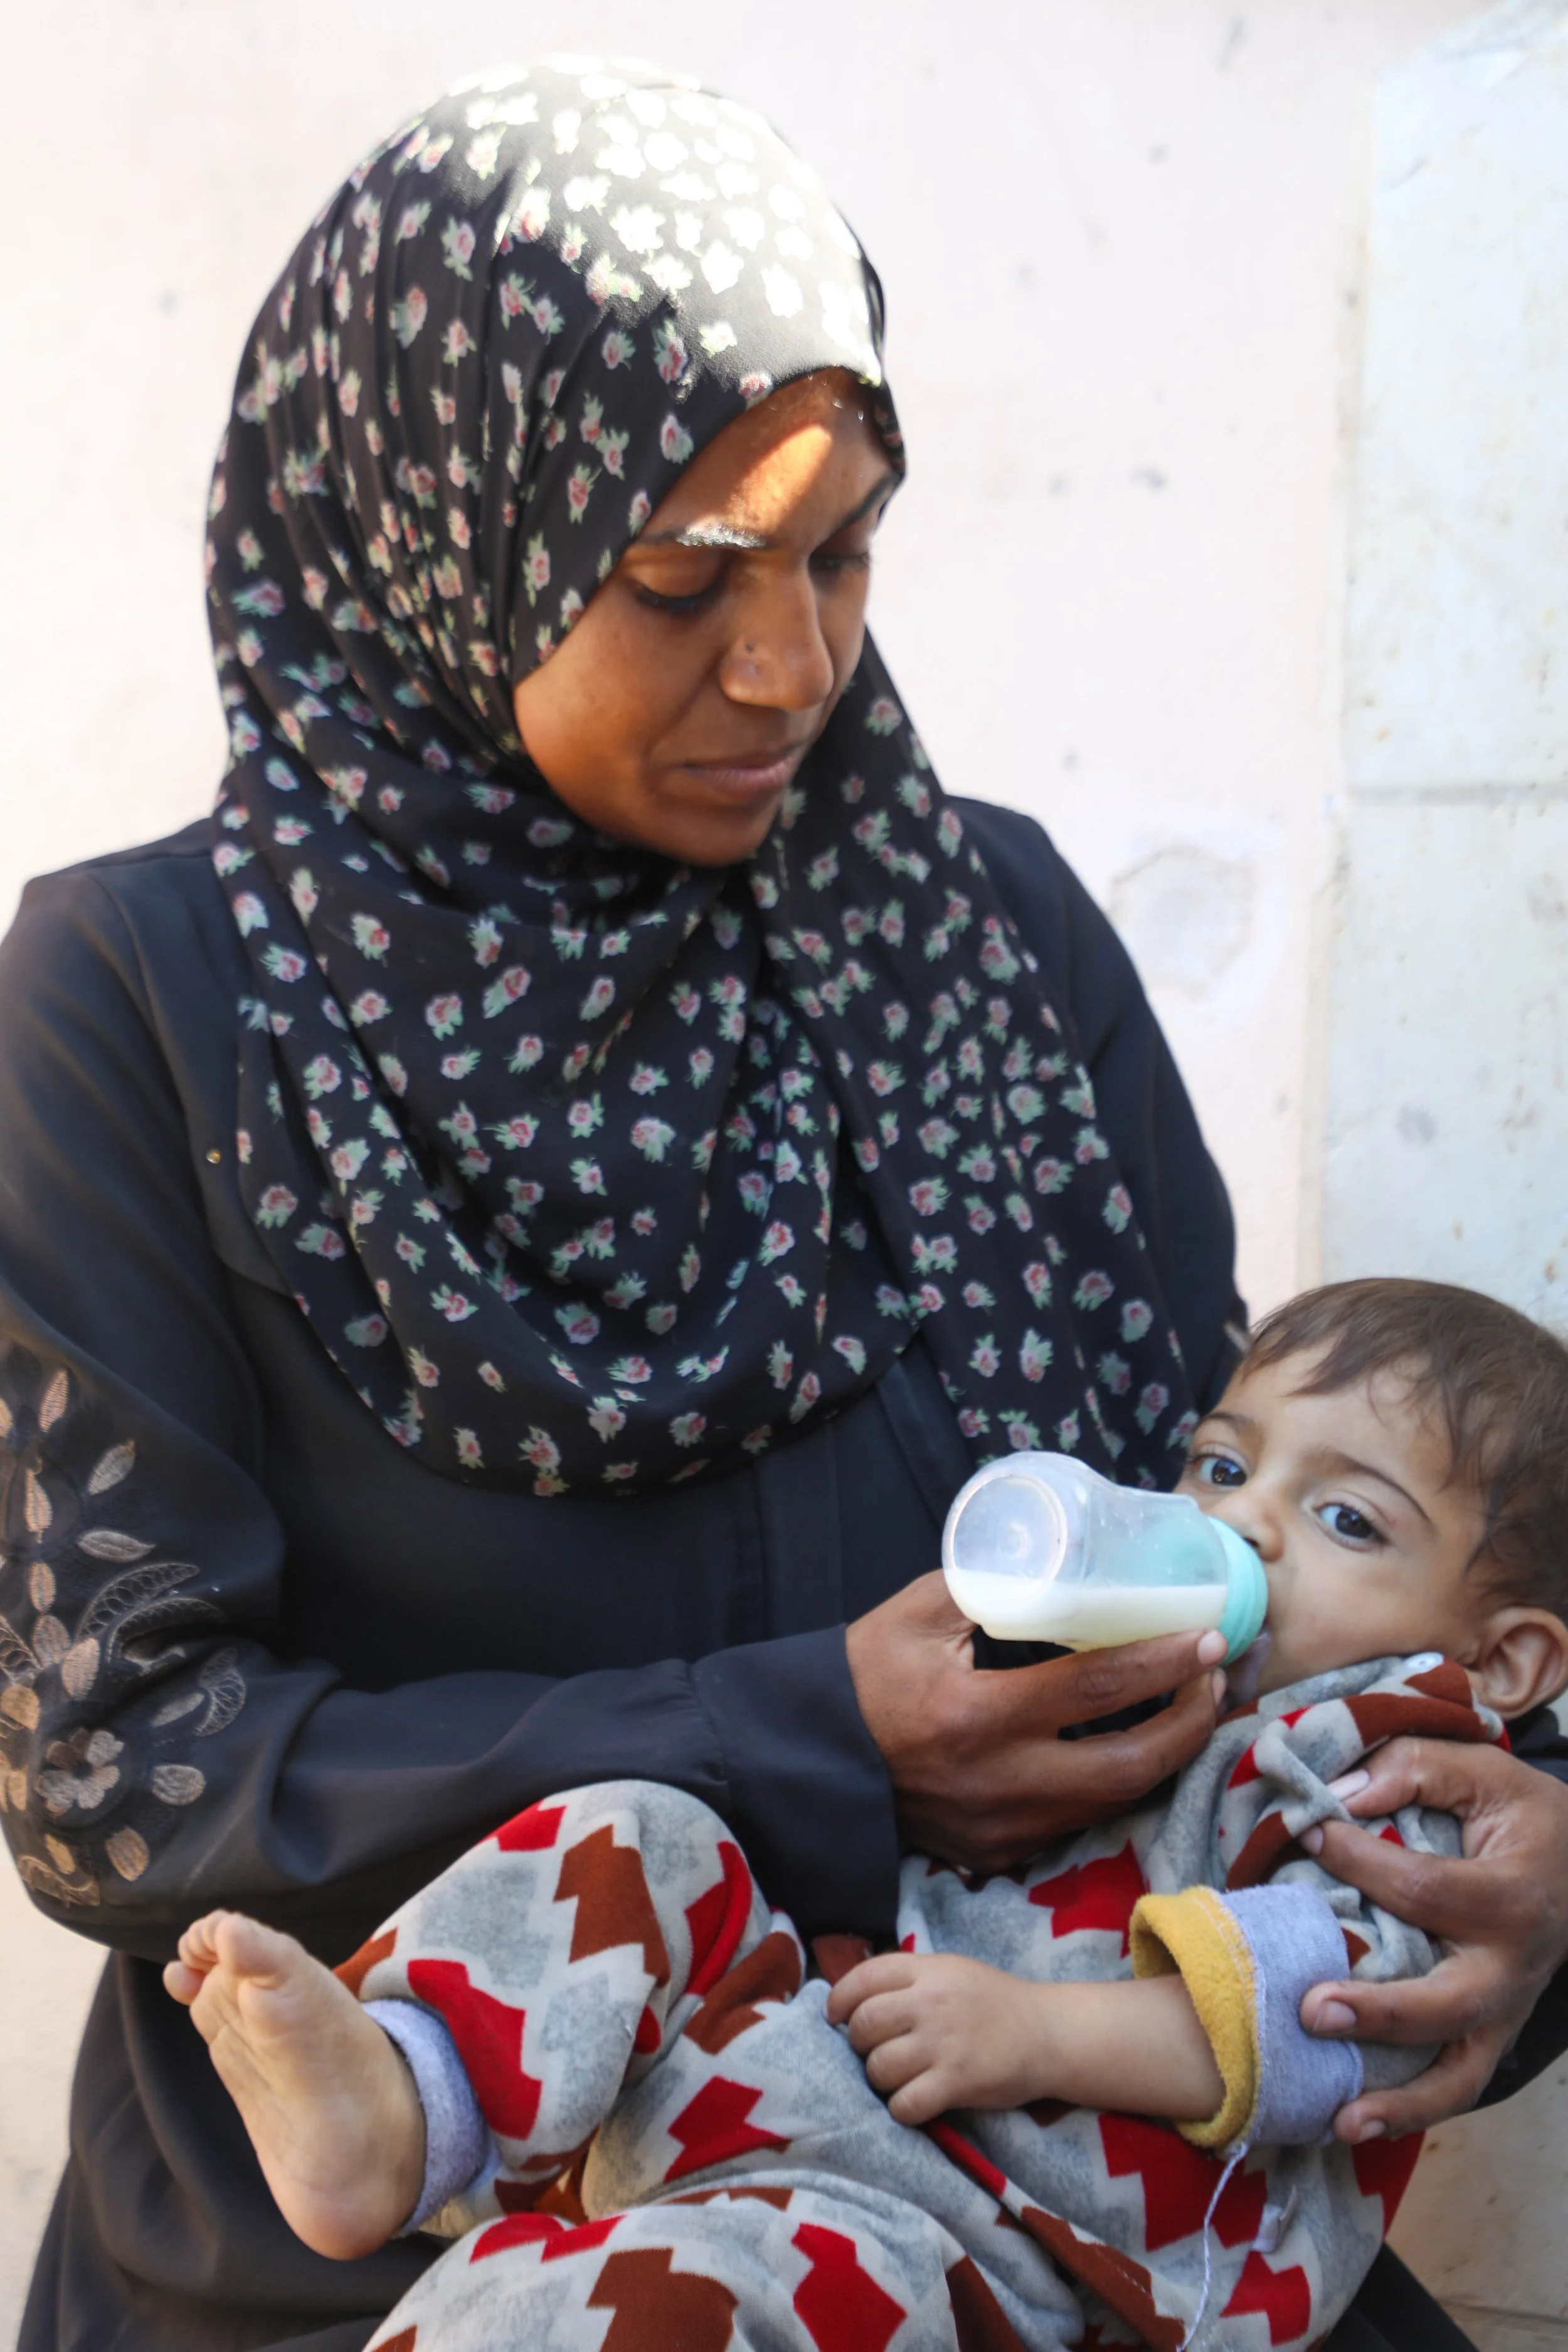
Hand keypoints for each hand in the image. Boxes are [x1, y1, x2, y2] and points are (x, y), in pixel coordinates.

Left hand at [828, 1950, 1048, 2124]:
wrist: (1047, 2033)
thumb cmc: (994, 2003)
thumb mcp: (950, 1972)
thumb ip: (908, 1980)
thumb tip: (854, 1999)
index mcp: (927, 1970)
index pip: (863, 1978)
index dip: (839, 2000)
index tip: (835, 2018)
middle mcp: (930, 2003)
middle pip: (863, 2025)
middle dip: (859, 2044)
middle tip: (875, 2051)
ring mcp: (943, 2043)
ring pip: (878, 2067)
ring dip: (881, 2079)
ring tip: (899, 2078)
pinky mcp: (957, 2082)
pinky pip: (905, 2104)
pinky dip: (902, 2108)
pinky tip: (915, 2102)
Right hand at [845, 1571, 1226, 1873]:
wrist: (807, 1759)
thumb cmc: (862, 1676)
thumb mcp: (917, 1614)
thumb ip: (989, 1587)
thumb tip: (1057, 1562)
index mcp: (977, 1716)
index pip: (1097, 1687)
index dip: (1164, 1662)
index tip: (1208, 1635)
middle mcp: (999, 1783)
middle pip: (1129, 1764)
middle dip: (1191, 1722)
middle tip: (1220, 1677)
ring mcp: (1002, 1827)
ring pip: (1112, 1801)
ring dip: (1166, 1755)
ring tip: (1195, 1706)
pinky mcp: (998, 1851)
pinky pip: (1077, 1819)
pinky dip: (1117, 1782)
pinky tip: (1138, 1745)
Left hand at [1298, 1737, 1567, 2141]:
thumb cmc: (1522, 1816)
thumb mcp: (1484, 1772)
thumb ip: (1416, 1769)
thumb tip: (1343, 1797)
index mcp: (1512, 1897)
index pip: (1423, 1889)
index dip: (1359, 1859)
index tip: (1309, 1832)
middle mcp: (1512, 1967)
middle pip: (1448, 2003)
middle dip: (1380, 2012)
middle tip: (1312, 2009)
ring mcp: (1505, 2012)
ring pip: (1460, 2074)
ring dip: (1400, 2101)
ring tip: (1339, 2118)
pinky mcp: (1492, 2035)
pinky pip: (1457, 2086)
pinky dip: (1411, 2112)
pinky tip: (1355, 2123)